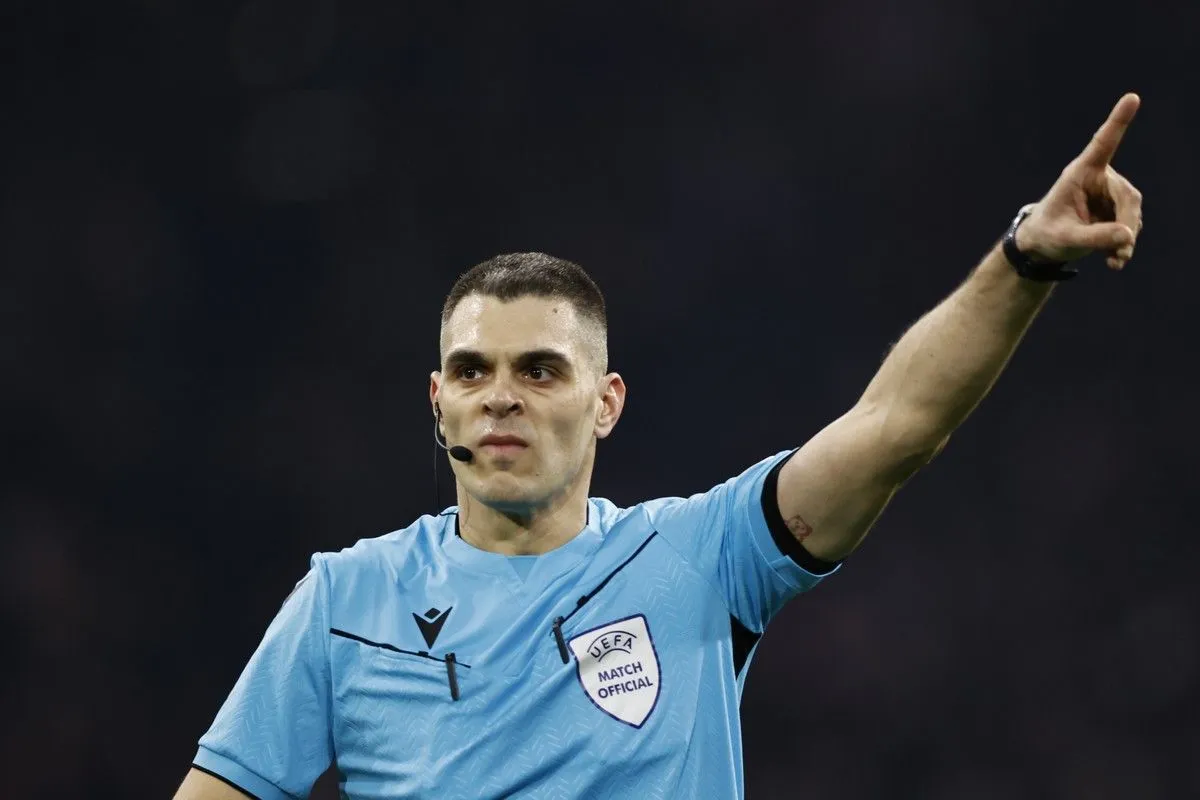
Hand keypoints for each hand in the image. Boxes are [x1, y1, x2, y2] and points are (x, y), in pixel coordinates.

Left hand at [1015, 93, 1144, 270]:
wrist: (1042, 247)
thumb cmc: (1046, 234)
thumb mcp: (1065, 238)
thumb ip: (1094, 237)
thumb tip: (1128, 235)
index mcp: (1080, 173)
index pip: (1103, 144)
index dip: (1118, 121)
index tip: (1131, 98)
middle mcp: (1099, 178)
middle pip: (1128, 196)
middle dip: (1126, 224)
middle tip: (1121, 250)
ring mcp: (1109, 194)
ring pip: (1132, 213)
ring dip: (1126, 238)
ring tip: (1114, 260)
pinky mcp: (1115, 210)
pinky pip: (1130, 225)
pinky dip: (1124, 244)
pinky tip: (1114, 261)